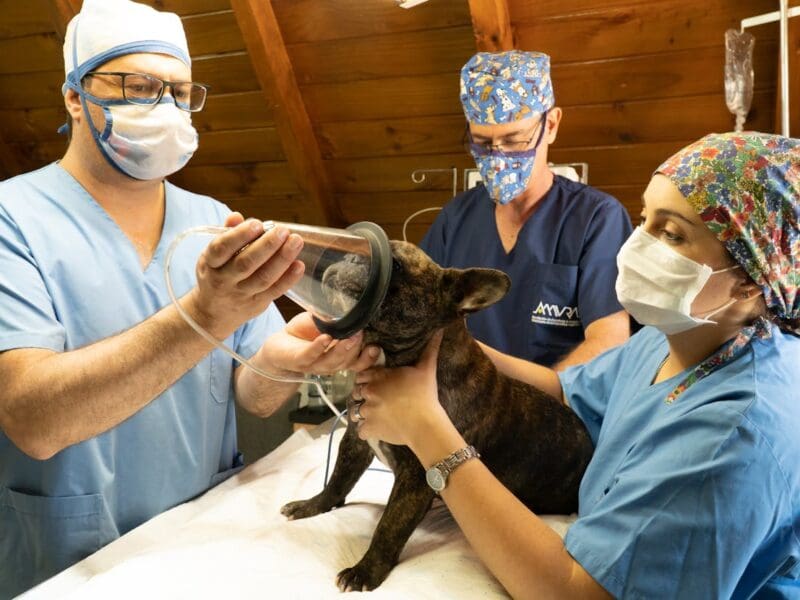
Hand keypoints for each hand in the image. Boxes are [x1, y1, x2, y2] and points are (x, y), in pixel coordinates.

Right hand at [184, 212, 303, 338]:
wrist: (213, 313)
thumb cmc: (216, 274)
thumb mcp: (212, 256)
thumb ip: (226, 235)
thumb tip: (237, 217)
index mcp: (210, 263)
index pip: (222, 248)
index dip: (239, 235)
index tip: (257, 223)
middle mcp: (224, 280)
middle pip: (246, 263)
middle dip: (267, 245)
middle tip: (282, 230)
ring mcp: (241, 294)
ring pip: (263, 278)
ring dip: (282, 259)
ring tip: (296, 241)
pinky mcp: (257, 304)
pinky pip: (275, 291)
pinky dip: (289, 279)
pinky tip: (299, 264)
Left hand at [256, 312, 380, 375]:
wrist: (278, 346)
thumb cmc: (304, 333)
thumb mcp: (323, 323)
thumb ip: (336, 318)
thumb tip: (349, 304)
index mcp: (340, 357)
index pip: (359, 362)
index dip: (369, 358)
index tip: (376, 348)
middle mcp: (330, 364)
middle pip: (347, 362)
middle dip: (355, 349)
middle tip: (360, 334)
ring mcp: (314, 364)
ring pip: (331, 362)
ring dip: (341, 350)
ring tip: (348, 337)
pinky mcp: (298, 360)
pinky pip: (310, 355)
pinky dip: (318, 347)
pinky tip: (324, 338)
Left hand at [351, 330, 448, 448]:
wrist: (425, 424)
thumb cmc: (425, 395)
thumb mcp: (427, 369)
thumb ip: (429, 349)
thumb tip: (439, 330)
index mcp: (378, 377)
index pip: (361, 375)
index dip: (367, 380)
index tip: (376, 385)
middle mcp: (369, 393)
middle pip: (356, 393)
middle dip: (364, 396)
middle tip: (377, 400)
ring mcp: (368, 412)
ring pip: (356, 412)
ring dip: (363, 413)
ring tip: (376, 415)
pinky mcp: (370, 429)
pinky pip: (361, 430)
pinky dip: (367, 430)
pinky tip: (377, 428)